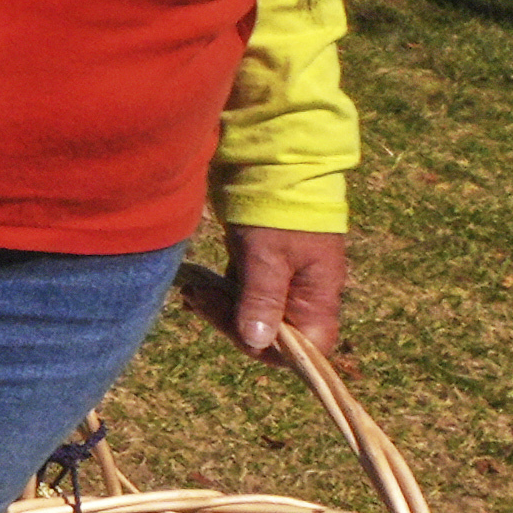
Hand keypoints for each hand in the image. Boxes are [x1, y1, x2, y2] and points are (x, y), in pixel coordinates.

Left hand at [184, 224, 348, 366]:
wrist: (272, 161)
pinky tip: (198, 289)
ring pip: (253, 312)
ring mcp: (284, 278)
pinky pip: (243, 292)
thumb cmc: (277, 208)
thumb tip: (257, 343)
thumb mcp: (267, 255)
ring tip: (193, 295)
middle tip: (199, 302)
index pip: (308, 347)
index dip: (274, 351)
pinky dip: (221, 295)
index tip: (239, 333)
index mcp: (319, 295)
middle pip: (274, 332)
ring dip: (222, 309)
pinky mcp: (263, 264)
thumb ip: (263, 299)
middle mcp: (305, 292)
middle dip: (235, 325)